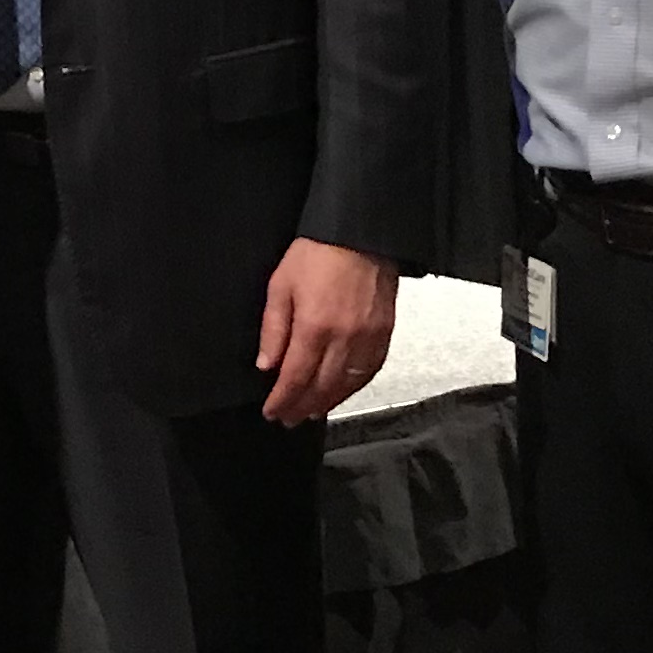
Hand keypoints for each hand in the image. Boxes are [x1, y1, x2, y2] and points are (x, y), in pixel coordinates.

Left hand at [255, 237, 396, 425]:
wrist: (360, 233)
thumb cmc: (315, 254)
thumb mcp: (280, 286)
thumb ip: (273, 329)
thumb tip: (266, 366)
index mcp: (314, 327)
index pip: (295, 378)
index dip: (282, 400)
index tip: (272, 412)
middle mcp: (344, 339)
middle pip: (322, 387)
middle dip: (302, 407)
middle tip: (288, 419)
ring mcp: (368, 338)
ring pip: (348, 385)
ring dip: (328, 403)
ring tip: (310, 412)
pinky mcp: (385, 333)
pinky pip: (370, 371)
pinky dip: (354, 388)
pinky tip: (341, 392)